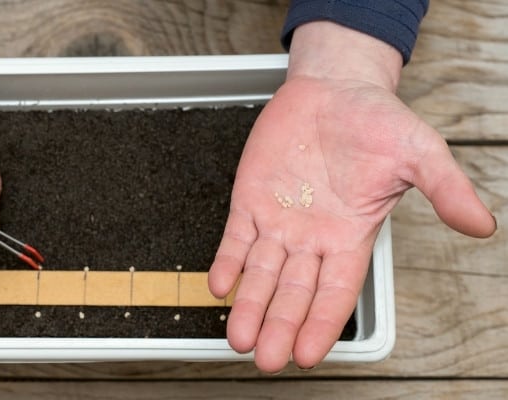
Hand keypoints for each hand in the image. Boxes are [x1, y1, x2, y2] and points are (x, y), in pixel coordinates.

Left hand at [208, 22, 495, 372]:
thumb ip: (445, 189)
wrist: (335, 87)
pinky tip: (219, 284)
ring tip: (238, 336)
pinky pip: (236, 237)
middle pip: (294, 292)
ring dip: (249, 304)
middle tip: (265, 358)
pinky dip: (227, 261)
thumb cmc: (376, 120)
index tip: (306, 354)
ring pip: (261, 272)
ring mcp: (279, 220)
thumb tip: (482, 225)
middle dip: (279, 324)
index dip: (321, 324)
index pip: (335, 292)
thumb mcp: (420, 153)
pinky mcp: (251, 199)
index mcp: (349, 236)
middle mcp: (311, 237)